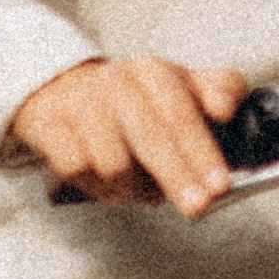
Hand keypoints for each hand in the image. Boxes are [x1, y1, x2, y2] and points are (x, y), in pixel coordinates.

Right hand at [10, 56, 246, 214]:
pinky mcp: (50, 127)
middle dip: (178, 177)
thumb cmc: (133, 100)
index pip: (180, 114)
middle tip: (196, 206)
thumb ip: (218, 90)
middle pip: (149, 138)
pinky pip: (79, 170)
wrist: (64, 91)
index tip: (219, 184)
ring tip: (143, 188)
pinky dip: (100, 187)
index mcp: (153, 72)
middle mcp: (117, 83)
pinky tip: (111, 184)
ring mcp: (81, 105)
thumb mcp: (181, 87)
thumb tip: (228, 105)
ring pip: (113, 163)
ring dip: (134, 188)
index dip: (202, 152)